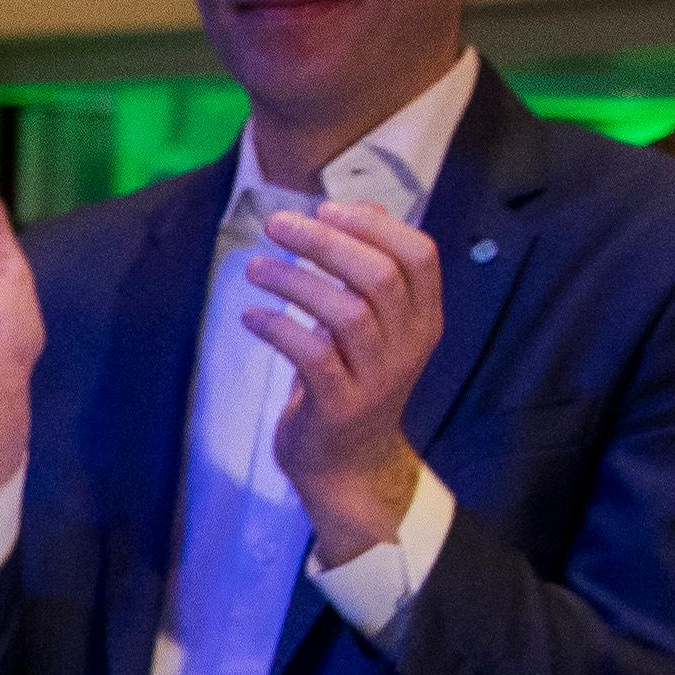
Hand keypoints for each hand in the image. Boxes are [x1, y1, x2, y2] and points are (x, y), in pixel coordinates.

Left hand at [237, 201, 441, 551]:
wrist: (347, 465)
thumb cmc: (351, 378)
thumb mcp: (372, 324)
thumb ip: (368, 270)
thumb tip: (354, 208)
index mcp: (423, 318)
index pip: (420, 255)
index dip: (374, 224)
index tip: (325, 209)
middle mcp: (409, 346)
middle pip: (378, 275)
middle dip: (324, 241)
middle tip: (276, 225)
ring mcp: (377, 378)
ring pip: (344, 312)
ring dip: (293, 280)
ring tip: (255, 269)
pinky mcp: (340, 406)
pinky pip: (310, 354)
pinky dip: (276, 326)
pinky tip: (250, 316)